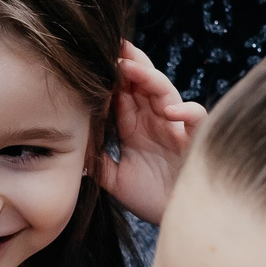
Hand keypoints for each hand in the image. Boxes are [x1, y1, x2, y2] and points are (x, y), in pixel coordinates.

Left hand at [96, 44, 203, 224]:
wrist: (179, 220)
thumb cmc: (152, 199)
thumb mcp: (115, 180)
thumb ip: (97, 163)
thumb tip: (69, 153)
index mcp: (136, 126)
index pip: (121, 94)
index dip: (109, 78)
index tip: (90, 60)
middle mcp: (156, 120)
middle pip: (142, 83)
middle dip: (129, 64)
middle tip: (112, 46)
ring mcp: (176, 126)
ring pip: (165, 91)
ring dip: (148, 78)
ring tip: (130, 66)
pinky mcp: (196, 139)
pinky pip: (196, 116)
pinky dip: (185, 110)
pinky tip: (169, 111)